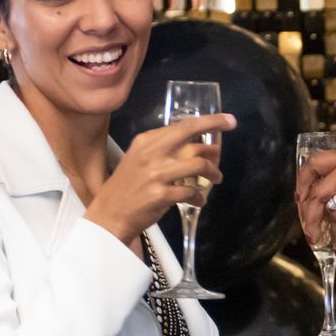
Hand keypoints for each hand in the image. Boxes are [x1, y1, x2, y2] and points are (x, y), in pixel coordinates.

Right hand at [84, 113, 233, 245]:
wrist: (108, 214)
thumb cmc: (126, 186)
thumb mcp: (138, 158)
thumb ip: (161, 149)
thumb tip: (193, 144)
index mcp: (147, 141)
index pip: (184, 125)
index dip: (210, 121)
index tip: (228, 120)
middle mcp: (152, 153)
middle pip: (193, 138)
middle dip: (216, 142)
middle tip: (224, 151)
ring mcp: (157, 174)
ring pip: (198, 164)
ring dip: (212, 172)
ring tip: (216, 178)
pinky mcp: (161, 195)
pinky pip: (191, 192)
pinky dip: (199, 197)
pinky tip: (198, 201)